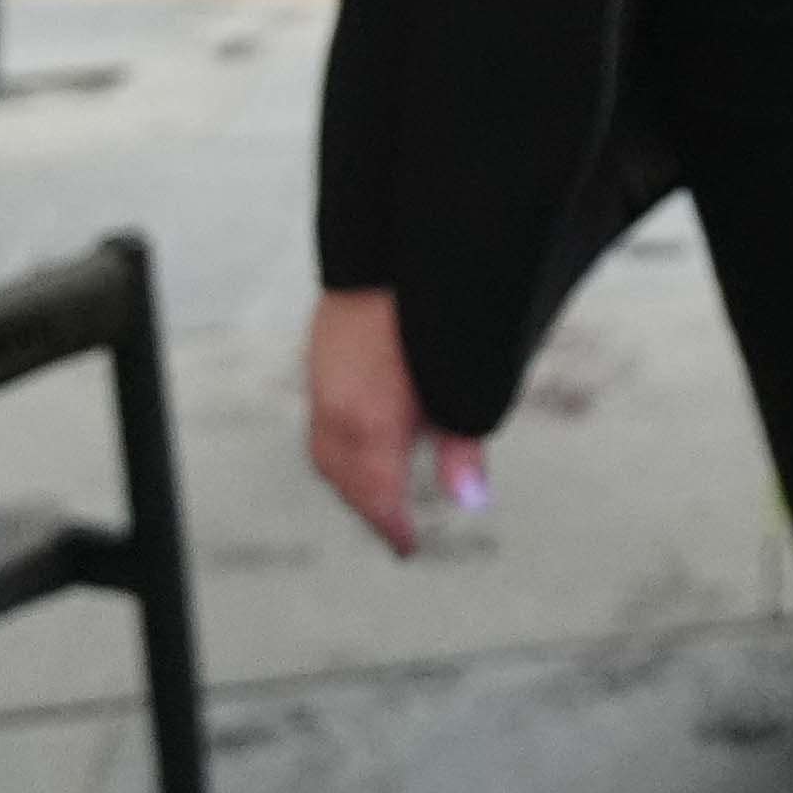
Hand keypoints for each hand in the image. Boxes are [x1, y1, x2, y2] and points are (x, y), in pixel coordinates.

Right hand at [304, 287, 489, 557]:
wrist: (391, 243)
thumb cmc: (436, 314)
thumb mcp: (462, 384)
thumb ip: (463, 443)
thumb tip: (471, 499)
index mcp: (369, 420)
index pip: (376, 496)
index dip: (393, 526)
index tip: (408, 549)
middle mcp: (337, 407)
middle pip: (347, 479)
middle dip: (370, 507)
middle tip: (398, 529)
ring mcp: (323, 381)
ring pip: (328, 452)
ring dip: (352, 479)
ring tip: (382, 496)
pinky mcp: (321, 358)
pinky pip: (322, 423)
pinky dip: (342, 447)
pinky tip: (365, 446)